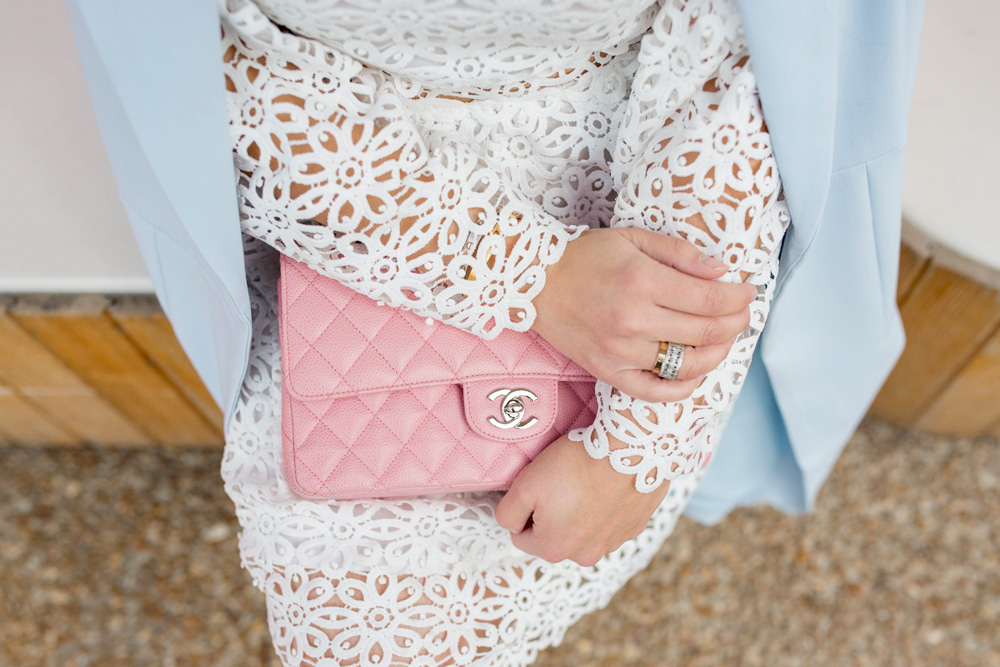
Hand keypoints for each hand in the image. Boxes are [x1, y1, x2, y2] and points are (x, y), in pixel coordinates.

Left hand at [494, 433, 671, 566]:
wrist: (630, 448)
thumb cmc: (574, 465)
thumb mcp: (524, 486)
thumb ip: (507, 514)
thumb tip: (511, 525)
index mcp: (554, 549)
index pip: (522, 536)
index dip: (524, 510)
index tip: (537, 488)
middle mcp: (585, 555)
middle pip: (555, 536)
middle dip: (553, 514)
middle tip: (561, 483)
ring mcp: (613, 543)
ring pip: (583, 531)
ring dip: (581, 513)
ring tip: (586, 482)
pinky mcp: (634, 527)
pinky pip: (610, 522)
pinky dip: (605, 508)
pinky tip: (606, 485)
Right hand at [530, 226, 755, 402]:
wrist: (533, 282)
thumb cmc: (584, 256)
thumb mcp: (633, 238)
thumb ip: (680, 254)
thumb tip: (722, 272)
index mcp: (643, 281)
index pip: (710, 299)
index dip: (738, 298)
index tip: (748, 293)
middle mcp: (634, 320)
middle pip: (706, 332)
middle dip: (736, 324)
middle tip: (743, 314)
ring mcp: (620, 350)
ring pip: (687, 365)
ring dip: (717, 354)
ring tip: (722, 340)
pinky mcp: (607, 370)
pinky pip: (654, 390)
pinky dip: (682, 388)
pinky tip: (695, 374)